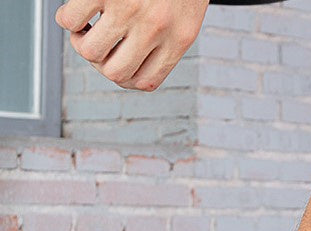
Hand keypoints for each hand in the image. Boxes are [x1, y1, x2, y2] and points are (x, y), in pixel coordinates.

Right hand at [56, 0, 209, 91]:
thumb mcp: (185, 12)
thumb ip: (167, 38)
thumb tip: (130, 63)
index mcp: (179, 38)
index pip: (145, 81)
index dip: (125, 77)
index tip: (116, 61)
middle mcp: (157, 28)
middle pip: (115, 73)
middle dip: (101, 62)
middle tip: (99, 42)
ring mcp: (130, 9)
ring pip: (90, 51)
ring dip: (81, 41)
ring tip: (86, 27)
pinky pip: (70, 19)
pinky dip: (67, 18)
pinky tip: (77, 9)